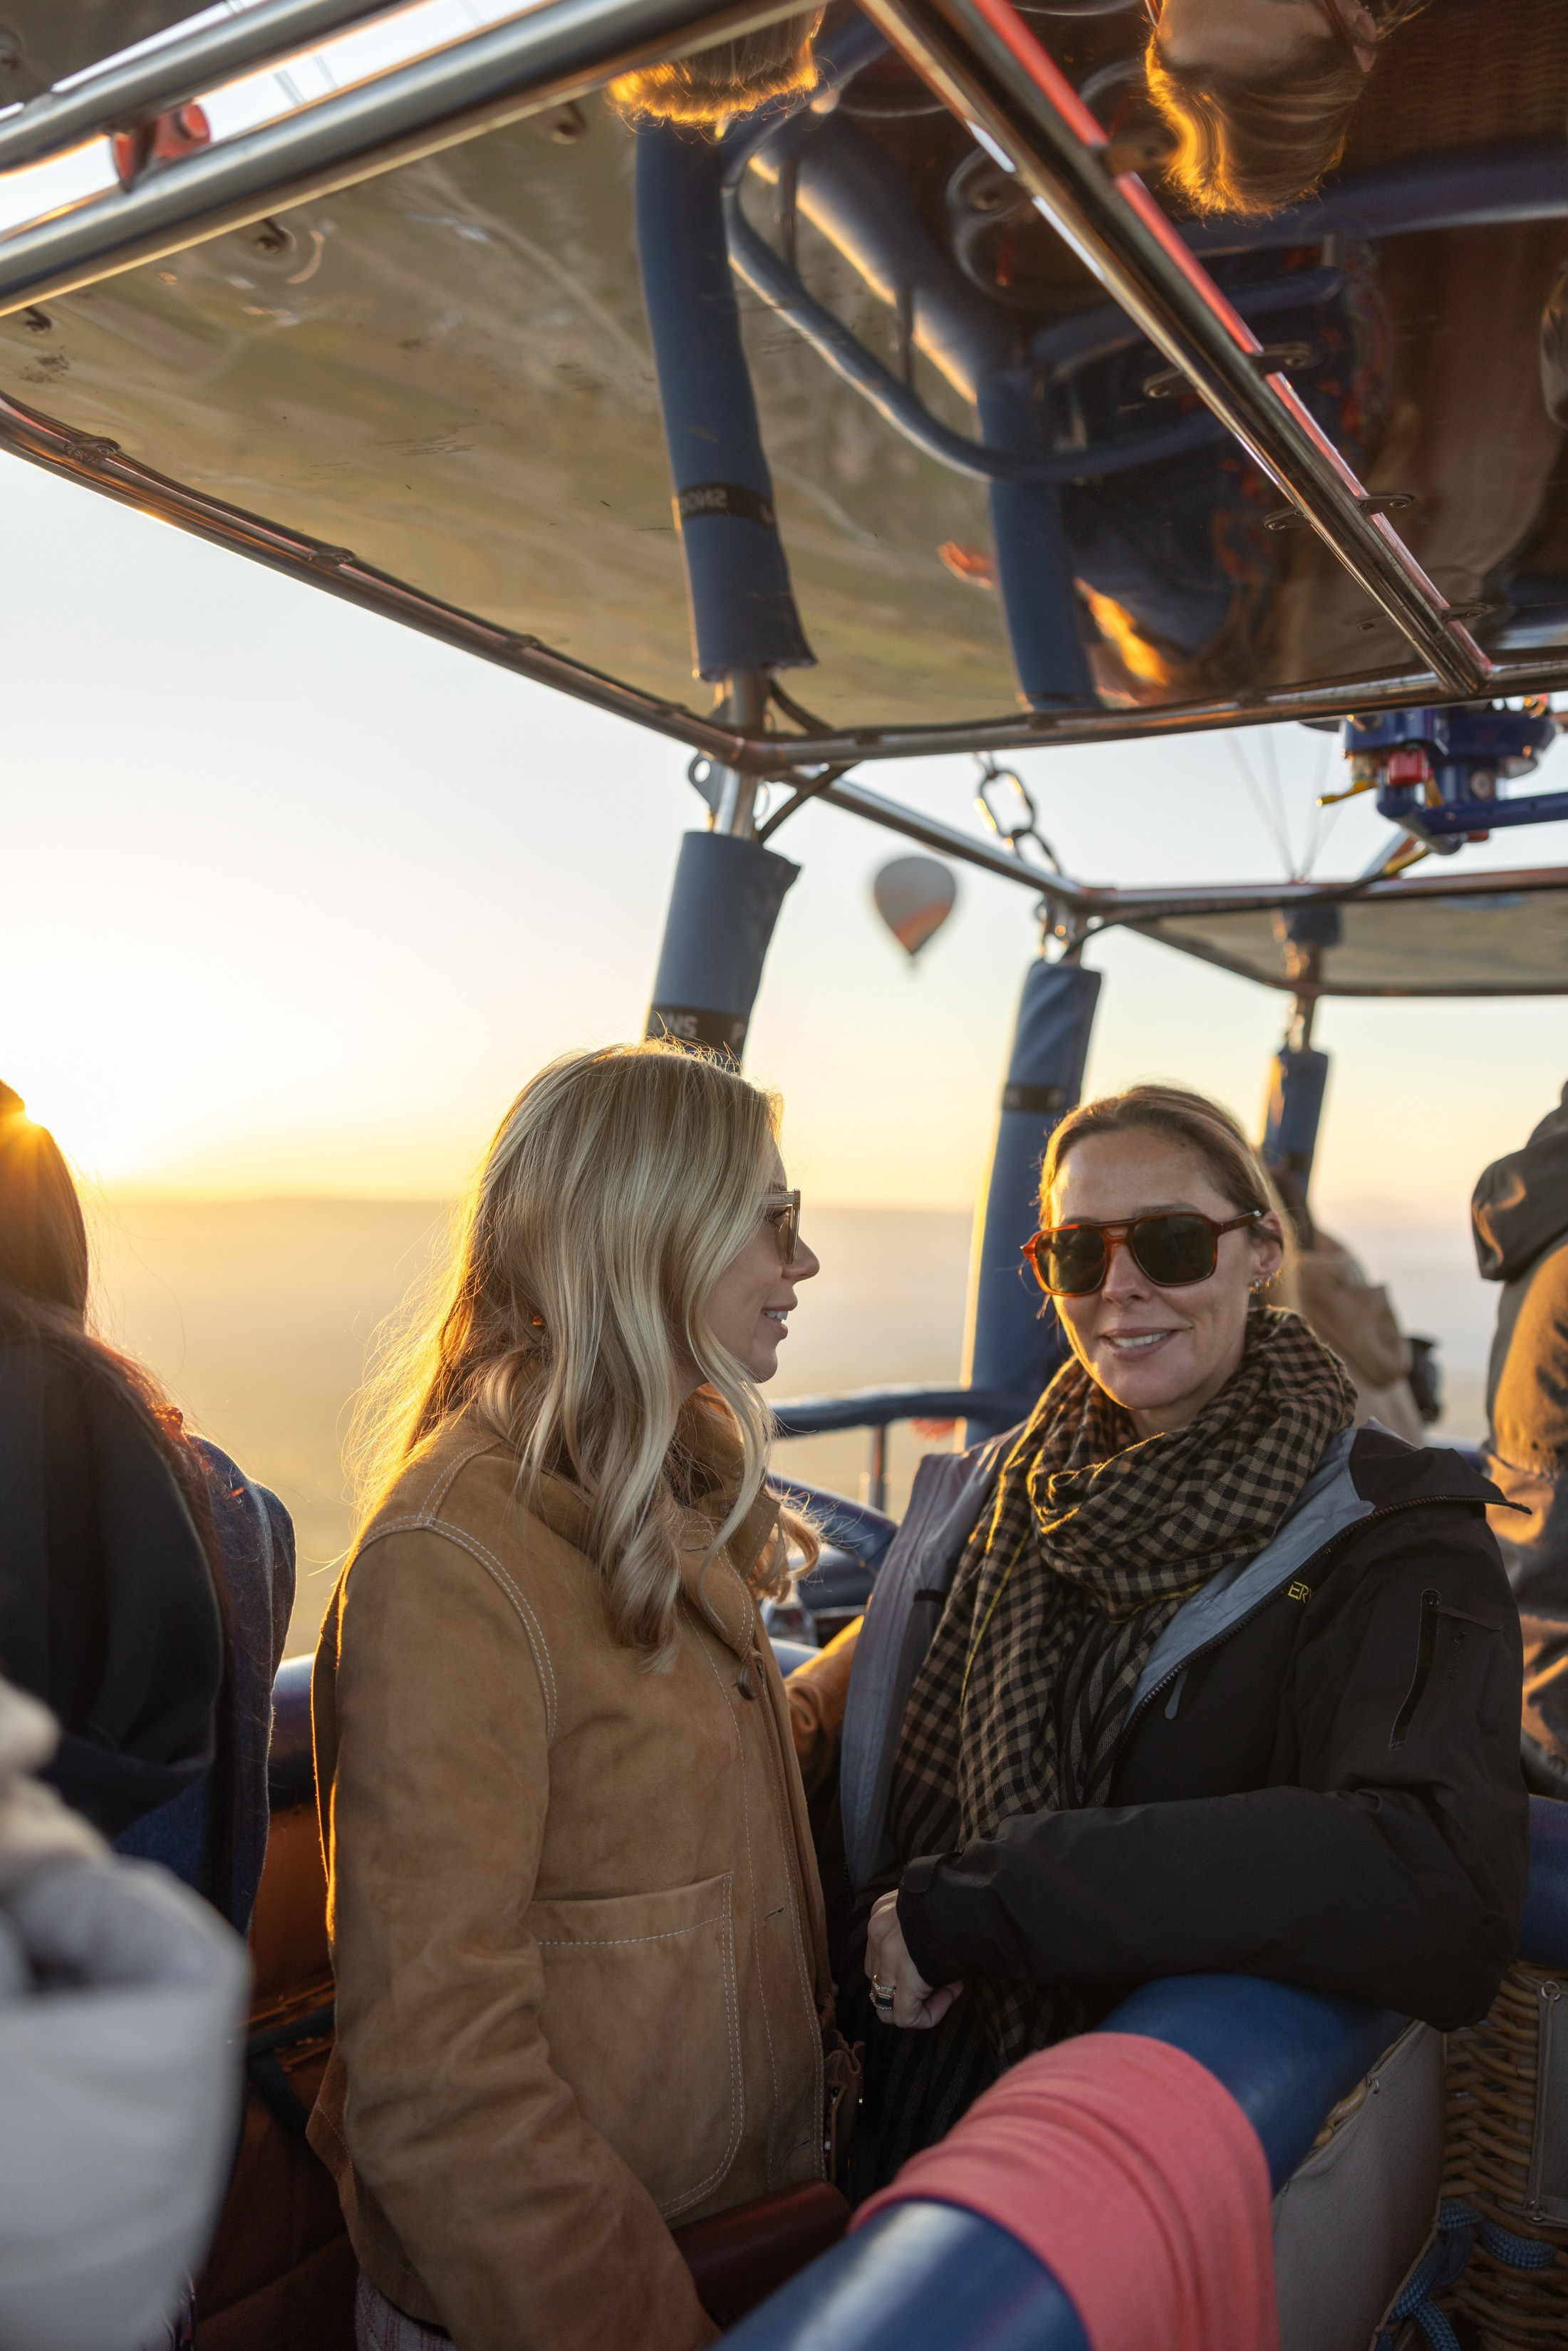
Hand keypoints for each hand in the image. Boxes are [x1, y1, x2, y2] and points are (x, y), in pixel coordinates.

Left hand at [866, 1890, 962, 2029]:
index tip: (936, 1962)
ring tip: (948, 1988)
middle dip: (907, 1989)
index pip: (878, 1955)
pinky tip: (950, 1996)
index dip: (905, 1970)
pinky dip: (927, 2016)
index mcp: (882, 1913)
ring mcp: (888, 1957)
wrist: (970, 1901)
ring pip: (885, 2004)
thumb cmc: (959, 1902)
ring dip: (918, 2003)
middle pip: (878, 1980)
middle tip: (942, 1979)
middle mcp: (878, 1933)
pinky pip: (905, 2016)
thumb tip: (930, 1963)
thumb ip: (918, 1930)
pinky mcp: (905, 1978)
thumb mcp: (928, 1909)